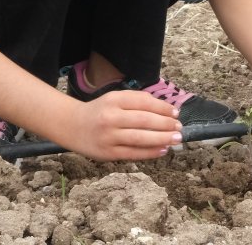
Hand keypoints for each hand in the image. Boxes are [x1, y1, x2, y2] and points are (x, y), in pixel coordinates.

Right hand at [58, 90, 181, 160]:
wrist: (72, 126)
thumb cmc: (100, 111)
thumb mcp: (115, 98)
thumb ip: (138, 101)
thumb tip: (166, 109)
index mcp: (114, 100)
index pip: (144, 103)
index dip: (163, 108)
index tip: (175, 112)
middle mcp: (111, 117)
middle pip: (144, 121)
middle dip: (166, 124)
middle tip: (179, 127)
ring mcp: (108, 137)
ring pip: (140, 138)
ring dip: (162, 139)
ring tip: (176, 139)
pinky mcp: (107, 153)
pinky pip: (133, 153)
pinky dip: (150, 152)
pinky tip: (163, 150)